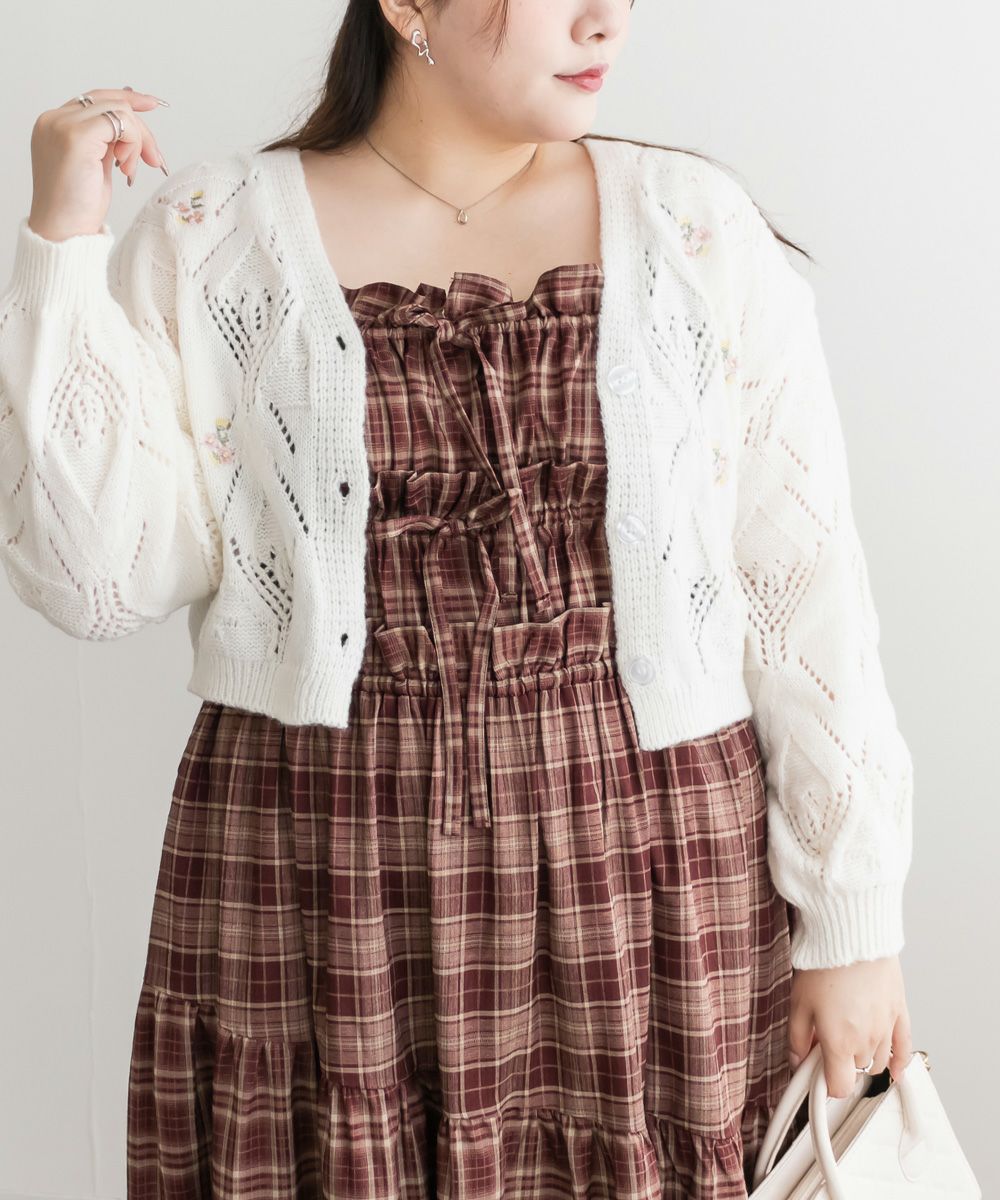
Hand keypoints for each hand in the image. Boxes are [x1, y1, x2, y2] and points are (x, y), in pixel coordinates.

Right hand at [27, 85, 168, 242]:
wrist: (64, 231)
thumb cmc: (78, 207)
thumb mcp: (95, 165)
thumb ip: (106, 142)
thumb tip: (130, 127)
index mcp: (55, 125)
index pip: (95, 99)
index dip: (127, 99)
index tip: (152, 103)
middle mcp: (54, 120)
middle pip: (110, 102)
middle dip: (140, 130)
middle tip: (154, 159)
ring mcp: (62, 125)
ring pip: (118, 111)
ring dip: (137, 141)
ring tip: (130, 170)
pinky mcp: (76, 136)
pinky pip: (120, 121)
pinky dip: (133, 142)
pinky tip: (127, 167)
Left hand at [787, 954, 912, 1098]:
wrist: (851, 936)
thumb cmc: (824, 965)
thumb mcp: (797, 1004)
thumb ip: (796, 1039)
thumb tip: (797, 1060)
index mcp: (840, 1043)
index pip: (839, 1087)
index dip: (825, 1085)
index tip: (816, 1074)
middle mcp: (867, 1041)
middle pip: (856, 1071)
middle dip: (840, 1063)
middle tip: (826, 1043)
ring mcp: (887, 1028)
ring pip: (878, 1061)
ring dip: (862, 1057)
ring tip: (849, 1038)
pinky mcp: (899, 1012)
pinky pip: (904, 1047)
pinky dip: (900, 1062)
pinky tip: (896, 1070)